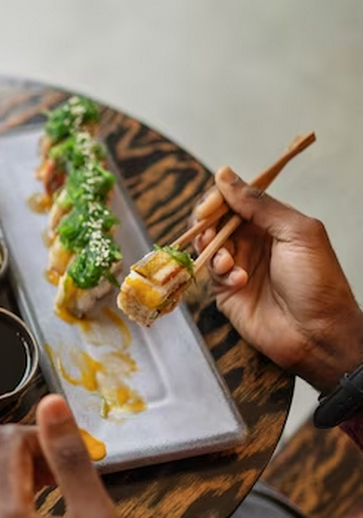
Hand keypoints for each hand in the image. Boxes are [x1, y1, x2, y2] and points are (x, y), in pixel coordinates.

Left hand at [0, 395, 134, 517]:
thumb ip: (71, 459)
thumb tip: (51, 402)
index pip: (7, 439)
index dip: (43, 436)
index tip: (72, 458)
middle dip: (24, 441)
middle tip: (59, 467)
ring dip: (13, 455)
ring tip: (51, 480)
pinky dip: (6, 473)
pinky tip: (37, 492)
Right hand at [195, 166, 362, 391]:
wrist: (317, 334)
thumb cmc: (317, 282)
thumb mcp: (296, 232)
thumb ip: (259, 204)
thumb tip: (225, 175)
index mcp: (273, 224)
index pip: (237, 200)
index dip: (219, 199)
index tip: (209, 206)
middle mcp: (254, 242)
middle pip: (216, 220)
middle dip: (208, 223)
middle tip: (207, 230)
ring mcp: (238, 266)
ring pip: (208, 245)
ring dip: (213, 250)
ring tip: (229, 263)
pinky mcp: (226, 291)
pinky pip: (210, 272)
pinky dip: (220, 273)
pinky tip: (238, 281)